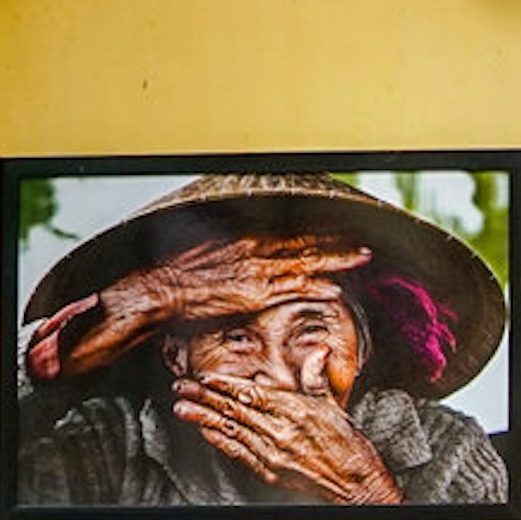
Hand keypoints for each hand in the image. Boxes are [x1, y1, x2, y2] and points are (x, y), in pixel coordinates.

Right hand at [20, 236, 372, 383]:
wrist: (158, 290)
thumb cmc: (177, 277)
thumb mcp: (207, 255)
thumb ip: (230, 256)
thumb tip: (240, 259)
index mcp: (243, 237)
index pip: (288, 231)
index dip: (315, 231)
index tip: (336, 228)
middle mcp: (253, 247)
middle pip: (304, 240)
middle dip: (335, 240)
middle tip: (362, 241)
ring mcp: (256, 269)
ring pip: (306, 260)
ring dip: (337, 259)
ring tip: (362, 258)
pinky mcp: (254, 291)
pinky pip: (293, 288)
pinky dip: (317, 287)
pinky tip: (336, 290)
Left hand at [170, 370, 402, 503]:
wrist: (357, 484)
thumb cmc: (349, 447)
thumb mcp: (333, 406)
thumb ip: (317, 378)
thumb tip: (319, 351)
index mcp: (295, 411)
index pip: (251, 393)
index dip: (224, 384)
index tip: (204, 377)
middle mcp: (280, 432)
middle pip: (234, 410)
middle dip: (204, 398)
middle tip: (181, 387)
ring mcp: (273, 454)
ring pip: (231, 431)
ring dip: (204, 419)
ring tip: (183, 408)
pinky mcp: (271, 472)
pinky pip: (238, 454)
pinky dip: (219, 441)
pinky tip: (205, 433)